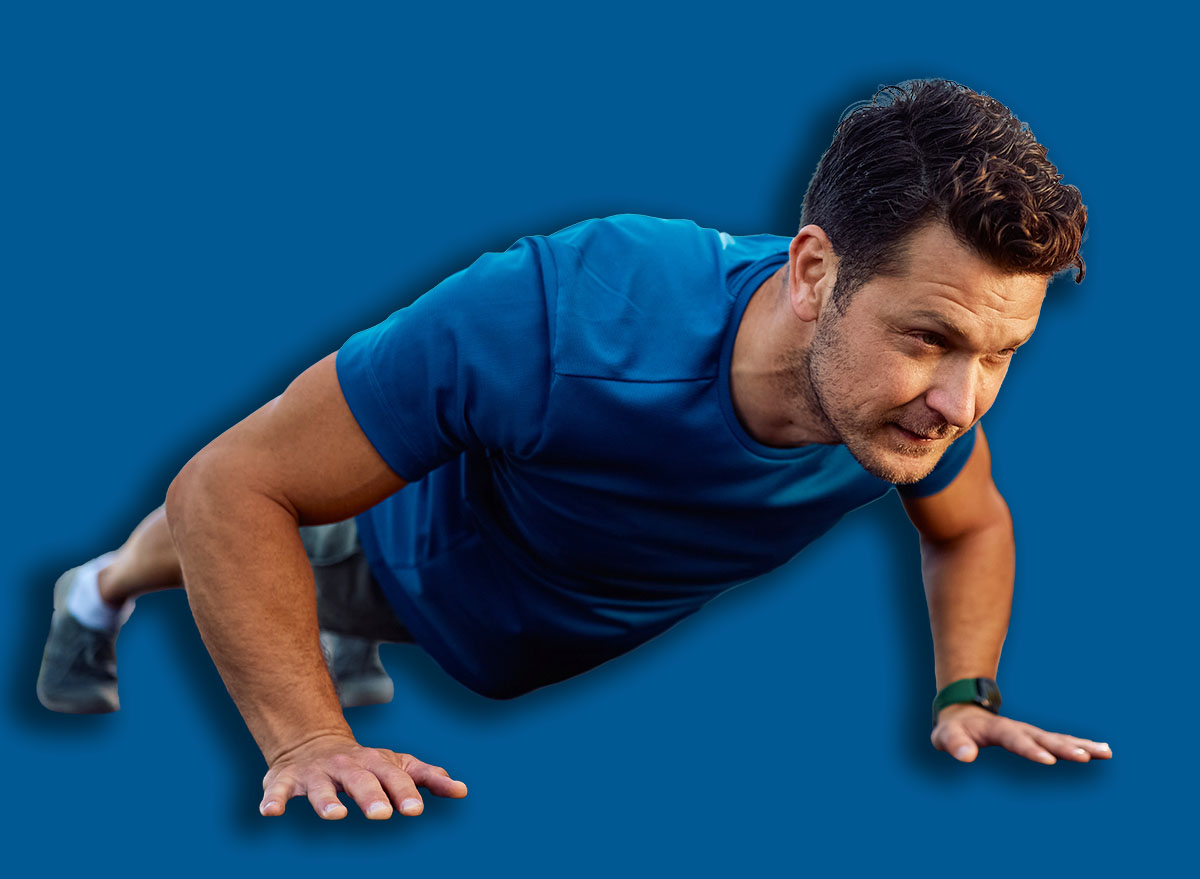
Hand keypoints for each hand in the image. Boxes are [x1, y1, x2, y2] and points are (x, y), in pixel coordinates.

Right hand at [259, 733, 468, 818]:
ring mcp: (316, 773)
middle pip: (360, 780)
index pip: (394, 777)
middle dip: (371, 796)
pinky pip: (279, 789)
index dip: (405, 793)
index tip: (416, 811)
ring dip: (327, 801)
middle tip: (382, 815)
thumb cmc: (366, 763)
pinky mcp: (286, 780)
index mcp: (376, 763)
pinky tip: (271, 813)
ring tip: (336, 815)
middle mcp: (347, 766)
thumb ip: (428, 778)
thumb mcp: (398, 765)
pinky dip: (274, 799)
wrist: (314, 742)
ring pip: (321, 786)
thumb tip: (462, 790)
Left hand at [932, 703, 1112, 764]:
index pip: (1014, 739)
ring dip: (1081, 745)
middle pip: (1043, 738)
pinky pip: (1062, 741)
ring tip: (1105, 752)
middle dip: (1064, 748)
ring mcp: (1030, 732)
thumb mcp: (946, 736)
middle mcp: (1018, 729)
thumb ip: (954, 744)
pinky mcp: (1037, 738)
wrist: (963, 711)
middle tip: (1085, 757)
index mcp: (996, 729)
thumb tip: (966, 757)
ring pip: (1058, 739)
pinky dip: (1082, 745)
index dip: (1030, 750)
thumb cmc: (954, 729)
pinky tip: (1103, 750)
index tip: (1048, 760)